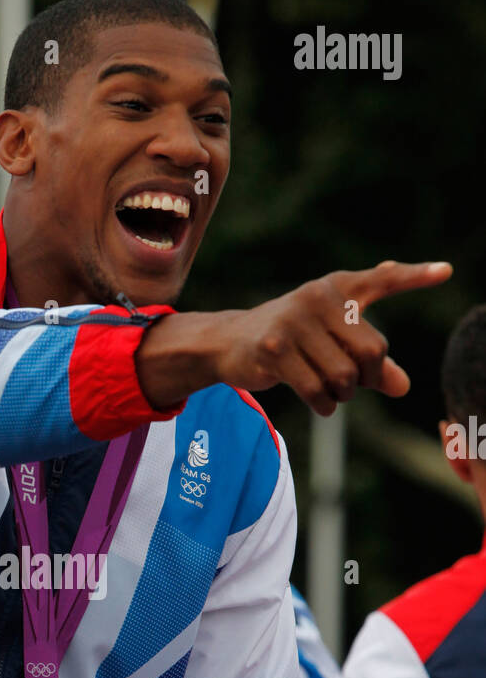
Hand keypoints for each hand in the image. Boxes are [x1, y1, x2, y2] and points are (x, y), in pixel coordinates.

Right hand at [136, 259, 452, 415]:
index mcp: (337, 289)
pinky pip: (316, 390)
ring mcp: (293, 321)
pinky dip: (324, 405)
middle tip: (353, 385)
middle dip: (367, 378)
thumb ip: (370, 364)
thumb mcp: (333, 346)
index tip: (446, 272)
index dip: (414, 276)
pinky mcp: (273, 349)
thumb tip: (403, 387)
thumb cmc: (291, 342)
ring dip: (342, 395)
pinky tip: (320, 404)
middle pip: (371, 350)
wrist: (230, 343)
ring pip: (343, 376)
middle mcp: (317, 297)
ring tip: (329, 393)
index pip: (381, 280)